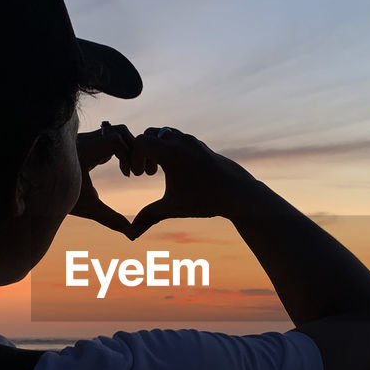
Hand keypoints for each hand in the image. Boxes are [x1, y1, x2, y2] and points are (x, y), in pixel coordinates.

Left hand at [70, 122, 136, 234]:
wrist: (35, 192)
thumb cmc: (60, 201)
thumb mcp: (89, 208)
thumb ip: (111, 219)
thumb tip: (132, 233)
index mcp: (83, 152)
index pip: (115, 140)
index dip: (128, 155)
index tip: (129, 175)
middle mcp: (83, 140)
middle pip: (117, 130)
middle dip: (131, 148)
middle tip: (133, 172)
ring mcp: (83, 139)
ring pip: (113, 131)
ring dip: (125, 148)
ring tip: (127, 171)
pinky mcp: (85, 142)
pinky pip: (107, 137)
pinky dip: (118, 150)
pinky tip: (119, 169)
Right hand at [125, 126, 259, 239]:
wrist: (238, 193)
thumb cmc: (205, 200)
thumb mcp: (173, 208)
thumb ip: (148, 217)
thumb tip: (130, 235)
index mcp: (171, 153)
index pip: (140, 142)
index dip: (133, 158)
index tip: (137, 177)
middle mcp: (181, 142)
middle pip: (149, 134)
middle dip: (143, 152)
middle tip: (146, 174)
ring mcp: (192, 141)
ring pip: (164, 134)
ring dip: (157, 149)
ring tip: (159, 172)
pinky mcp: (200, 145)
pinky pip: (178, 138)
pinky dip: (170, 148)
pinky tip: (176, 171)